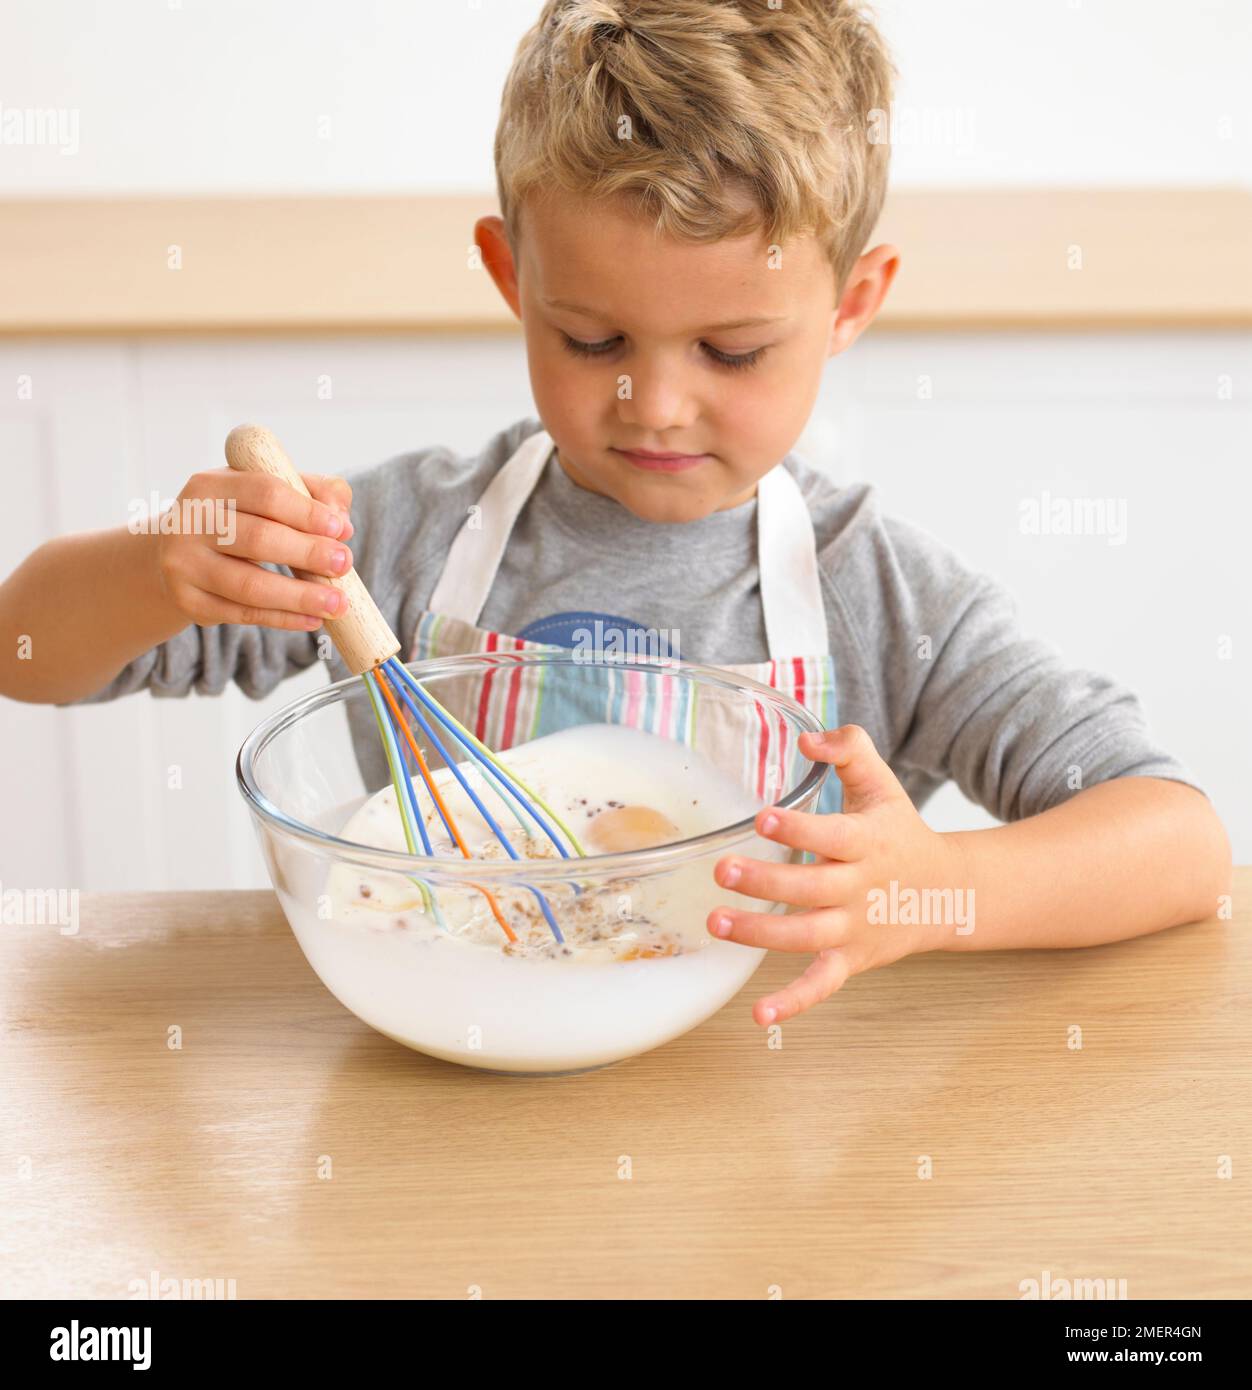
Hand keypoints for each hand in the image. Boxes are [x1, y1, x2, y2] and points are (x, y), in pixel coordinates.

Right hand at [154, 468, 354, 630]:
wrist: (174, 556)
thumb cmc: (232, 520)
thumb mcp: (261, 494)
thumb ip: (309, 491)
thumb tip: (341, 516)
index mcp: (210, 486)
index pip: (265, 492)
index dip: (307, 512)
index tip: (340, 529)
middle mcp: (189, 523)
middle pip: (258, 538)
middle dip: (308, 553)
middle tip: (344, 564)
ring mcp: (183, 565)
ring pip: (250, 585)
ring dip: (300, 597)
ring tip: (337, 604)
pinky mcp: (188, 602)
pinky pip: (243, 614)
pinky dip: (283, 618)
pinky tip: (313, 619)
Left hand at [707, 724, 965, 1024]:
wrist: (947, 892)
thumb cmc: (899, 831)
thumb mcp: (880, 784)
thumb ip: (849, 749)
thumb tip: (808, 738)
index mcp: (867, 841)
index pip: (832, 835)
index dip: (799, 829)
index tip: (763, 818)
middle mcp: (860, 888)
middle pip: (812, 889)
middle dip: (766, 883)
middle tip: (722, 870)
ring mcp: (854, 928)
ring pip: (807, 937)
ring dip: (761, 933)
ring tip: (716, 921)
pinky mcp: (850, 960)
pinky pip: (821, 985)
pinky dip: (794, 1003)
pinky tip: (761, 1016)